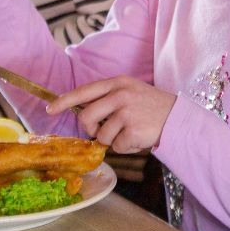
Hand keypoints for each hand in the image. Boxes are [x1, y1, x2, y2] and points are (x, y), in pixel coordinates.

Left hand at [48, 76, 175, 153]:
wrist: (179, 118)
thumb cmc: (152, 107)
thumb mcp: (130, 92)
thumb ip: (108, 98)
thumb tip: (83, 114)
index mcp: (118, 82)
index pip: (84, 91)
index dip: (65, 101)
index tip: (50, 109)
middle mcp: (120, 94)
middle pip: (87, 117)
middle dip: (90, 129)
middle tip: (101, 133)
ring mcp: (127, 112)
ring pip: (102, 136)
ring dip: (113, 140)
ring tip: (129, 133)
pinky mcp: (133, 130)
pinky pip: (117, 147)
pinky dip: (126, 147)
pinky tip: (139, 138)